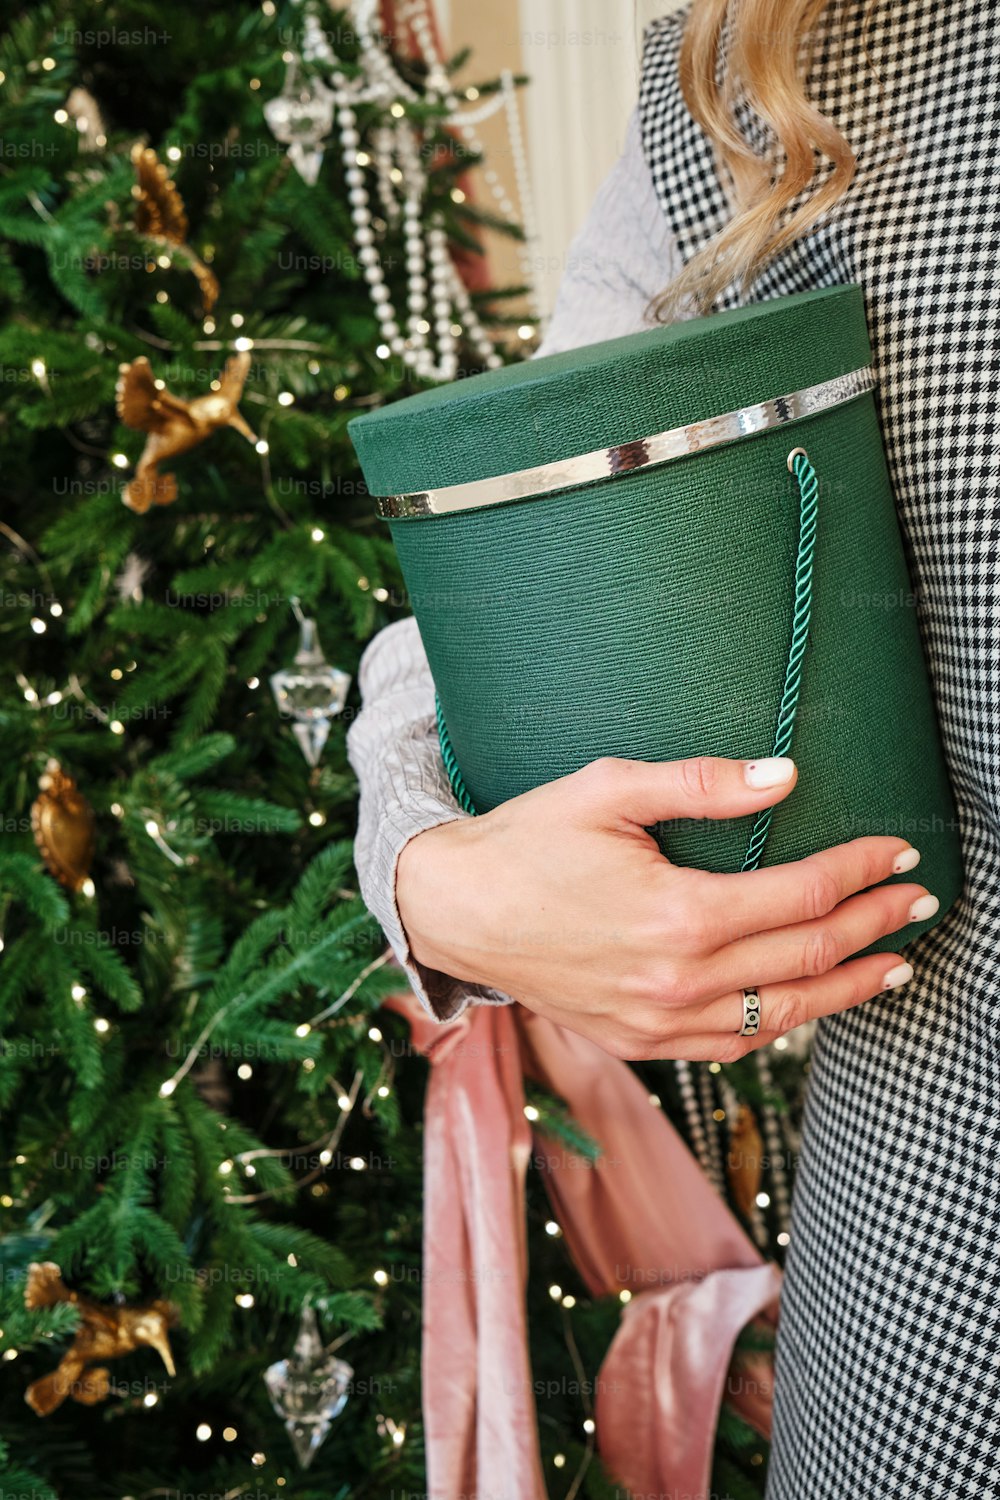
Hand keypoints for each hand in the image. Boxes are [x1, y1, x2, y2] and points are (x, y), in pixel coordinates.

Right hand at [395, 755, 936, 1060]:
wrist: (455, 909)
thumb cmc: (528, 842)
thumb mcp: (609, 790)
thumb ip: (703, 784)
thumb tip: (786, 776)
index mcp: (679, 915)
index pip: (802, 895)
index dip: (861, 871)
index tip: (898, 852)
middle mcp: (677, 981)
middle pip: (807, 956)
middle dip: (874, 925)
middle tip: (917, 901)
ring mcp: (658, 1022)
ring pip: (782, 1016)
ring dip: (847, 989)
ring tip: (893, 966)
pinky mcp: (638, 1042)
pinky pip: (732, 1047)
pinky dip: (781, 1026)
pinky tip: (806, 1007)